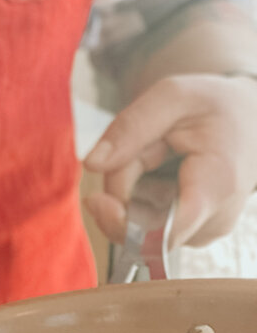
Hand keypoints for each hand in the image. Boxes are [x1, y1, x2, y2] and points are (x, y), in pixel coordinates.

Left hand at [83, 74, 256, 248]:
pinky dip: (140, 197)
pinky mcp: (189, 236)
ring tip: (161, 153)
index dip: (123, 224)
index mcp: (217, 184)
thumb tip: (92, 164)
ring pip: (136, 223)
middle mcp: (214, 220)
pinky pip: (142, 225)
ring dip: (132, 187)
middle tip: (145, 144)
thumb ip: (129, 127)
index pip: (168, 230)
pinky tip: (162, 172)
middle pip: (138, 221)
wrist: (250, 120)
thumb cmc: (214, 106)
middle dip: (124, 182)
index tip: (96, 201)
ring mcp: (201, 233)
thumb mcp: (172, 96)